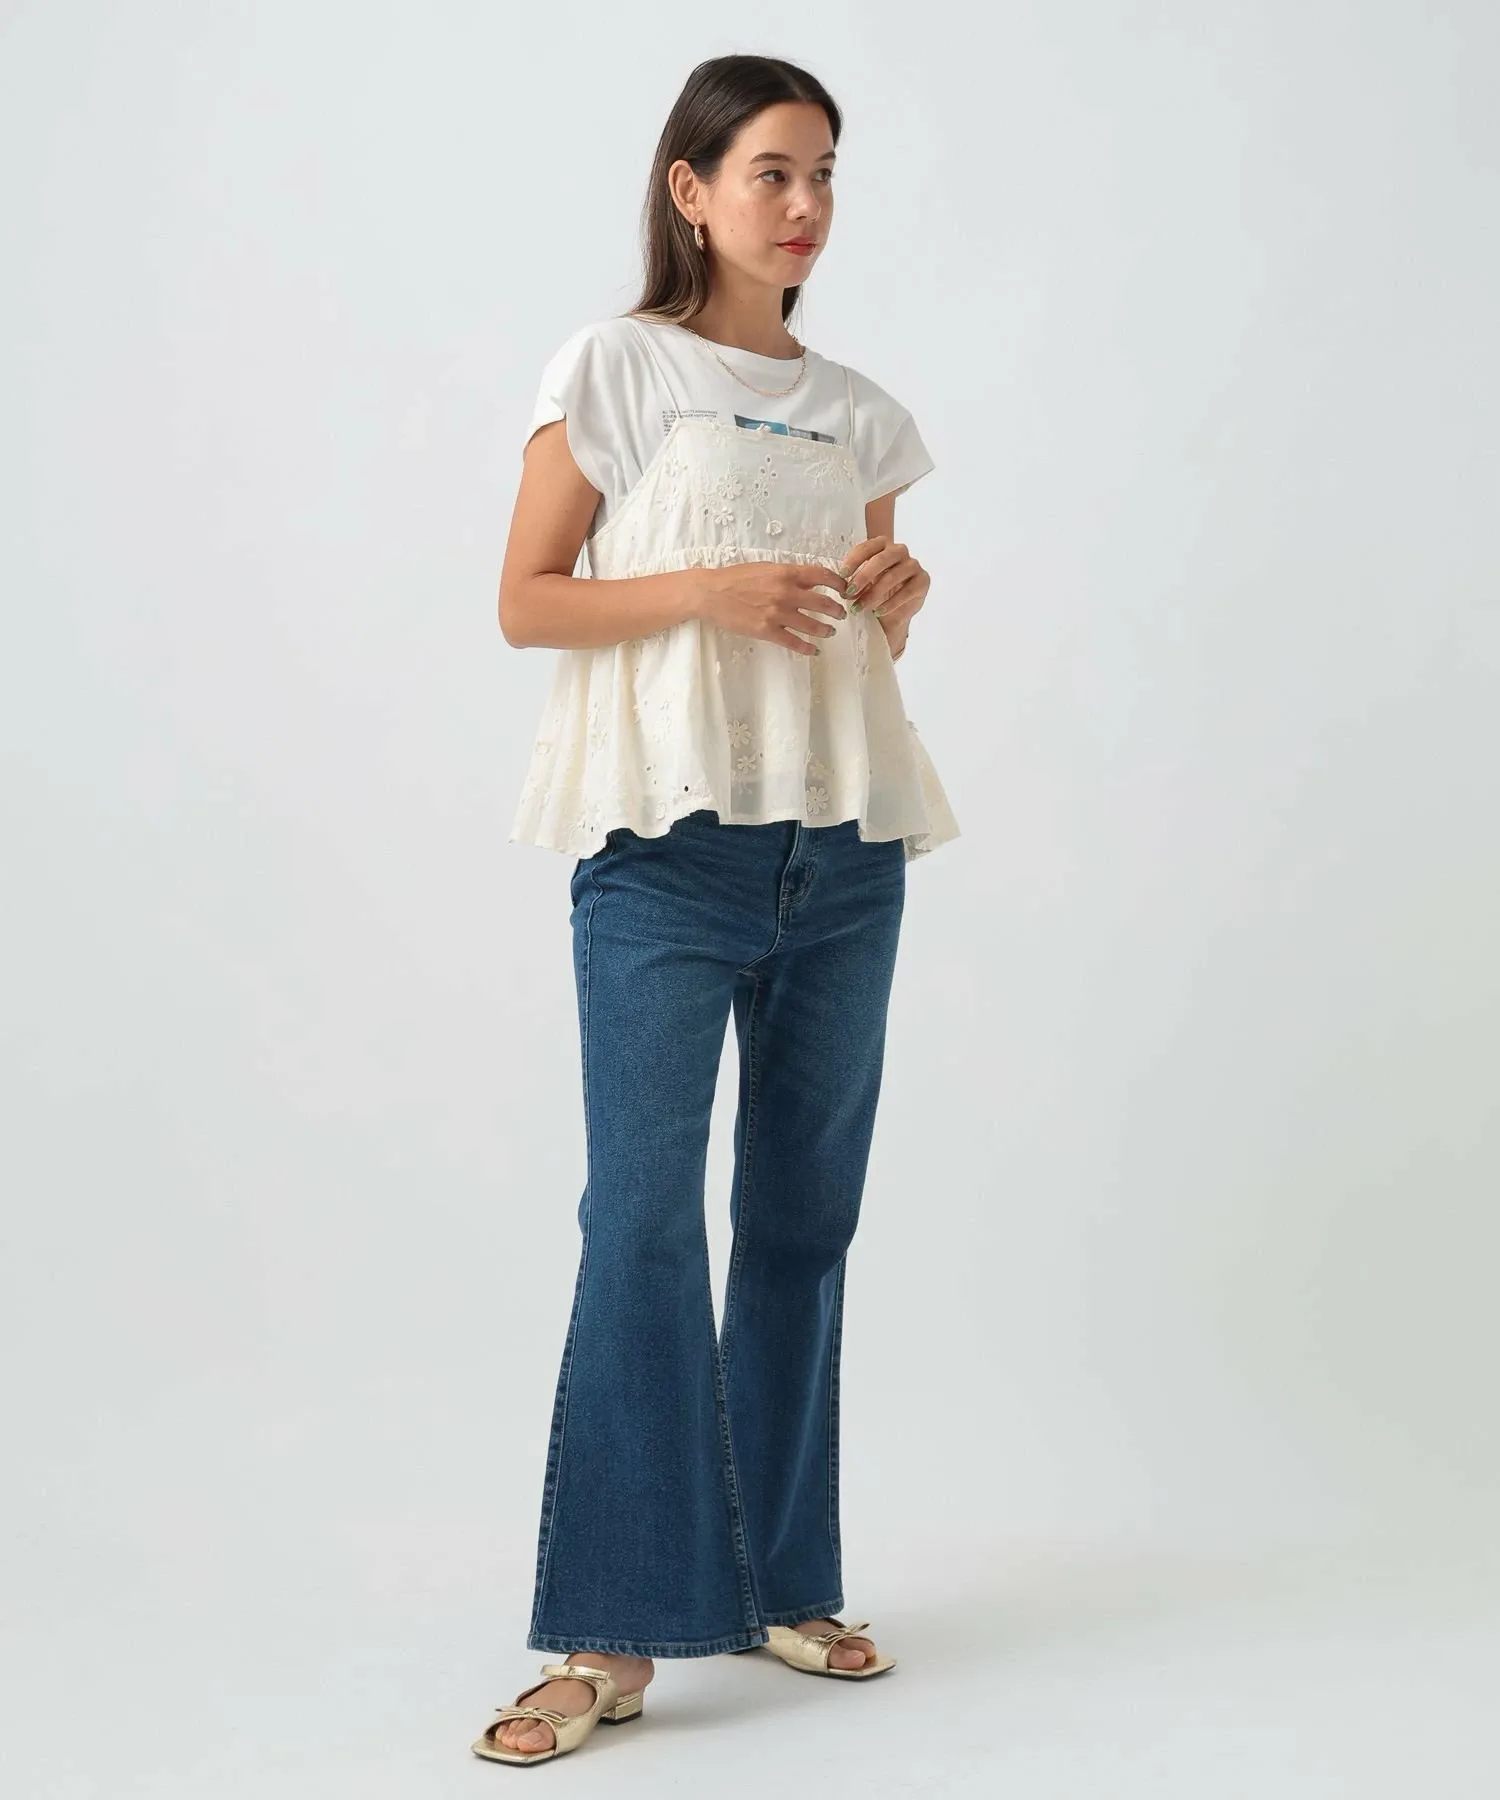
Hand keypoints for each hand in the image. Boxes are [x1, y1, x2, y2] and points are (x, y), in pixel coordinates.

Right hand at [695, 558, 850, 655]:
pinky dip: (807, 647)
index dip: (838, 583)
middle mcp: (786, 592)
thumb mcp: (765, 568)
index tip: (844, 589)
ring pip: (812, 625)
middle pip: (823, 603)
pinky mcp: (767, 631)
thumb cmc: (735, 578)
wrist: (710, 593)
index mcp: (786, 573)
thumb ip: (787, 575)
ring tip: (830, 632)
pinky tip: (813, 650)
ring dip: (826, 630)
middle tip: (841, 614)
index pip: (822, 575)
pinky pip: (794, 642)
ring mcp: (777, 613)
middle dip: (836, 610)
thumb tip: (808, 582)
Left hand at [839, 535, 929, 660]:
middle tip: (849, 592)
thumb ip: (853, 578)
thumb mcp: (861, 583)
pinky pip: (907, 591)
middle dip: (863, 576)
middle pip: (881, 559)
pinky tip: (878, 611)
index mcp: (882, 545)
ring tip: (859, 608)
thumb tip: (840, 583)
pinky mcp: (923, 580)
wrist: (893, 612)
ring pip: (893, 576)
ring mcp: (913, 565)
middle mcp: (899, 551)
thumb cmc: (875, 592)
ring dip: (873, 594)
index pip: (867, 547)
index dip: (853, 560)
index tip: (841, 575)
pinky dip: (890, 603)